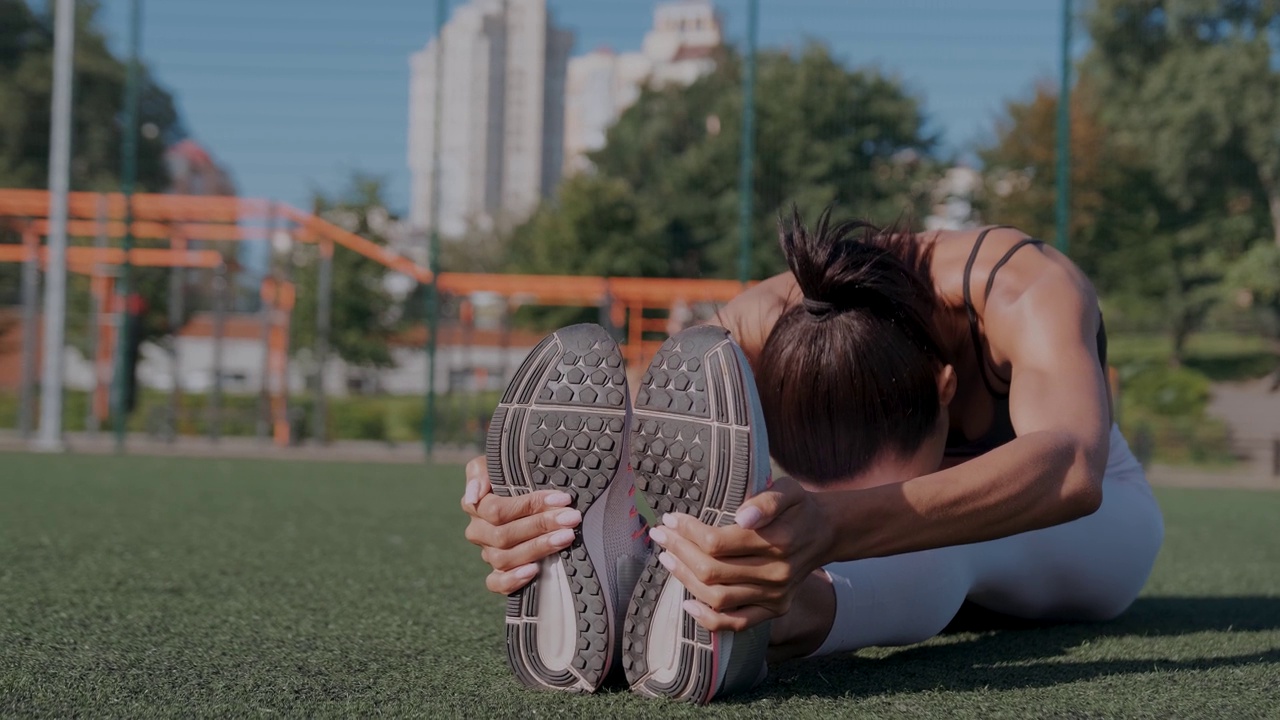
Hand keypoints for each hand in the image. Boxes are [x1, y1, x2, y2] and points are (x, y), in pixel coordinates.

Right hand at [460, 456, 581, 594]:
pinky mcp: (496, 573)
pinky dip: (512, 579)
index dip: (530, 505)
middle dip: (541, 525)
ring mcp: (487, 553)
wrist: (524, 490)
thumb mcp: (498, 463)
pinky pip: (496, 583)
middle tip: (571, 519)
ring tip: (566, 538)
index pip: (497, 510)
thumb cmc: (515, 474)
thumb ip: (481, 472)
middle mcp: (478, 531)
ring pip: (505, 558)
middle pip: (504, 534)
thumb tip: (474, 494)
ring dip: (538, 548)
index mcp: (475, 505)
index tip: (562, 499)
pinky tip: (533, 571)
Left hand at [647, 476, 831, 631]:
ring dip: (686, 580)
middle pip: (713, 570)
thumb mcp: (788, 490)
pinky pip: (738, 623)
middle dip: (680, 552)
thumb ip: (767, 501)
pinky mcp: (775, 610)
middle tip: (660, 536)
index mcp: (778, 541)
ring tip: (667, 559)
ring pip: (719, 597)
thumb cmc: (798, 507)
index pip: (719, 542)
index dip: (688, 532)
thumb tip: (743, 516)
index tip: (671, 520)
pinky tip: (687, 604)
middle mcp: (777, 573)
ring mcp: (776, 596)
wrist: (825, 533)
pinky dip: (709, 620)